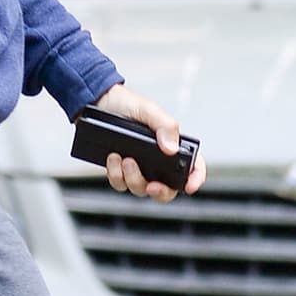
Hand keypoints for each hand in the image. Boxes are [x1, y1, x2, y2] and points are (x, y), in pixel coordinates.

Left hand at [93, 83, 205, 202]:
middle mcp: (158, 160)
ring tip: (125, 159)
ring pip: (141, 189)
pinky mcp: (120, 171)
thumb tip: (172, 148)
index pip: (193, 166)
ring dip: (133, 178)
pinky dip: (116, 175)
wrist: (100, 103)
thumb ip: (165, 126)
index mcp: (172, 145)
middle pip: (168, 189)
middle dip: (161, 192)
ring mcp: (139, 168)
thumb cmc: (128, 105)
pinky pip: (120, 184)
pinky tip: (113, 158)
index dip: (195, 178)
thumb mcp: (149, 110)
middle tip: (152, 185)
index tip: (189, 186)